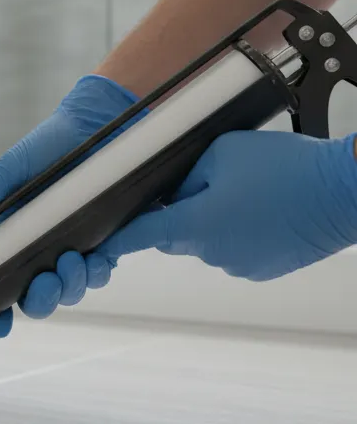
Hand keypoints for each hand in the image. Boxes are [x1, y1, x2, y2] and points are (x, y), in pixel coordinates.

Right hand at [0, 75, 139, 334]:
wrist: (99, 123)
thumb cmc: (50, 144)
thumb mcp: (11, 169)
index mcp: (13, 237)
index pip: (0, 284)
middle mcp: (43, 248)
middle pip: (37, 297)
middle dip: (40, 302)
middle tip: (44, 284)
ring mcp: (76, 246)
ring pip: (70, 290)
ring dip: (70, 287)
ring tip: (73, 262)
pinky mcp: (108, 239)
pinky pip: (101, 271)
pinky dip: (97, 272)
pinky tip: (96, 257)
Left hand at [100, 129, 356, 279]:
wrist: (345, 195)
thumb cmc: (288, 169)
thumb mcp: (221, 153)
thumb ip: (185, 175)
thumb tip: (172, 194)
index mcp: (194, 226)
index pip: (139, 235)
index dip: (114, 239)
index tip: (92, 245)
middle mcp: (211, 253)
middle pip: (174, 234)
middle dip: (181, 211)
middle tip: (209, 183)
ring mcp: (237, 266)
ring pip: (205, 240)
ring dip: (213, 221)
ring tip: (250, 193)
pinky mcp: (260, 269)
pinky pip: (234, 249)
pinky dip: (239, 232)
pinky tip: (264, 211)